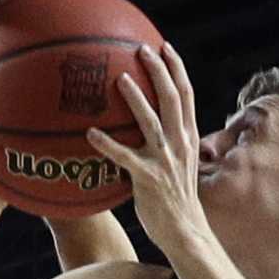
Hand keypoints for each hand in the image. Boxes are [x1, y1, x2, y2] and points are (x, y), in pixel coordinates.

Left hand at [85, 45, 208, 252]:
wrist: (185, 231)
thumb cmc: (176, 198)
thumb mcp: (181, 164)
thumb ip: (169, 142)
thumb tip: (150, 125)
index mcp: (188, 137)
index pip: (186, 95)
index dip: (177, 69)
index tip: (165, 47)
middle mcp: (179, 144)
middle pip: (172, 98)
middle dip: (159, 70)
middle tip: (142, 48)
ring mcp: (165, 160)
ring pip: (151, 121)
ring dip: (136, 98)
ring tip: (120, 78)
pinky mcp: (148, 179)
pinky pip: (124, 157)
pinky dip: (107, 144)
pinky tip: (90, 133)